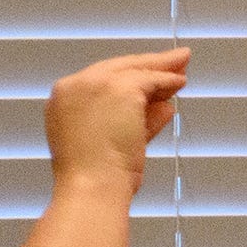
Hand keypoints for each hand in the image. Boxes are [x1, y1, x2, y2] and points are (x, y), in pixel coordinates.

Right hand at [47, 48, 190, 192]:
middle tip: (173, 60)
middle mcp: (75, 85)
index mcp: (64, 99)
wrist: (91, 186)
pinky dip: (168, 79)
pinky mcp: (121, 88)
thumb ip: (139, 122)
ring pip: (135, 69)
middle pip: (117, 67)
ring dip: (161, 67)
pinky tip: (181, 81)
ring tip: (182, 62)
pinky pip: (150, 79)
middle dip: (147, 64)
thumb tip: (166, 107)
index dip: (127, 78)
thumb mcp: (115, 144)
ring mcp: (97, 83)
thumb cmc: (97, 178)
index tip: (149, 79)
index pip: (101, 81)